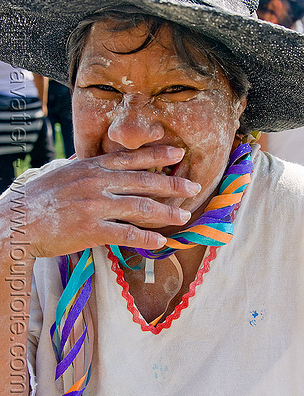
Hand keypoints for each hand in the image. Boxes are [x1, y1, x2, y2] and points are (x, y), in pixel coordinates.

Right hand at [21, 146, 199, 257]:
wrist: (17, 220)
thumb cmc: (38, 197)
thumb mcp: (63, 172)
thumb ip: (86, 168)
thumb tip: (101, 163)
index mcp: (92, 167)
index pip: (131, 159)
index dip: (157, 156)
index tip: (178, 154)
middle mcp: (97, 182)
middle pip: (143, 182)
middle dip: (172, 185)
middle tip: (193, 187)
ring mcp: (95, 206)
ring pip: (140, 207)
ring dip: (166, 212)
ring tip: (184, 216)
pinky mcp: (91, 229)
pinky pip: (126, 234)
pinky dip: (146, 238)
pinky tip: (161, 241)